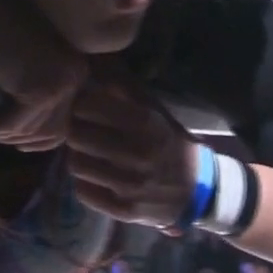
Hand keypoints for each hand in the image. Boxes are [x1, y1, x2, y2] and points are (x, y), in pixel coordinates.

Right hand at [0, 0, 87, 151]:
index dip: (39, 138)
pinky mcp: (40, 92)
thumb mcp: (28, 71)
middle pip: (54, 132)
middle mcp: (76, 79)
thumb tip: (31, 142)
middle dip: (21, 138)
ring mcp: (61, 85)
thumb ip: (36, 100)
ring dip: (5, 133)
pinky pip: (16, 123)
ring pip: (33, 130)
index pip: (65, 123)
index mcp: (78, 73)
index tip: (15, 140)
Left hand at [64, 82, 195, 226]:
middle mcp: (136, 154)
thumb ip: (124, 88)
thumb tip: (95, 63)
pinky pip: (83, 191)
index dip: (82, 103)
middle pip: (76, 134)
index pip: (87, 105)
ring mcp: (129, 185)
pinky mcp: (123, 210)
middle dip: (75, 128)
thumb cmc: (170, 142)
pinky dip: (85, 181)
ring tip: (88, 152)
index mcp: (145, 123)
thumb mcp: (155, 111)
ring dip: (78, 155)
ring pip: (76, 164)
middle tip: (81, 128)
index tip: (85, 105)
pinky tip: (96, 174)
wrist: (197, 191)